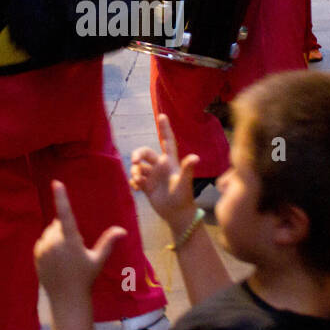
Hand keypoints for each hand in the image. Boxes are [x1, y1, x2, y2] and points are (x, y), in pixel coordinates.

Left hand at [34, 180, 124, 306]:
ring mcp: (43, 249)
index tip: (56, 183)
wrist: (66, 298)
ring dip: (57, 238)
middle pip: (58, 225)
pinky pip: (43, 242)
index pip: (65, 215)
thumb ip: (108, 242)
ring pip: (50, 233)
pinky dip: (49, 245)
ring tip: (66, 257)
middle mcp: (54, 242)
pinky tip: (57, 260)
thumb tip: (123, 230)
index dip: (61, 197)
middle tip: (76, 249)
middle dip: (66, 230)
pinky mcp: (36, 255)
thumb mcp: (98, 260)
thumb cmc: (86, 278)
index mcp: (70, 241)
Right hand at [128, 114, 197, 230]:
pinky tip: (136, 188)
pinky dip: (133, 182)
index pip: (167, 141)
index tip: (162, 115)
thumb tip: (196, 157)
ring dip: (134, 171)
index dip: (165, 128)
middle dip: (137, 155)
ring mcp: (153, 176)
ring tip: (137, 181)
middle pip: (145, 153)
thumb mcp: (184, 183)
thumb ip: (188, 169)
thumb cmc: (183, 197)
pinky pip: (136, 179)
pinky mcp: (147, 186)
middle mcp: (160, 166)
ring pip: (139, 167)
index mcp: (170, 162)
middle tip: (134, 162)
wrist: (177, 214)